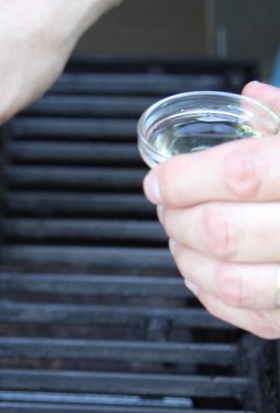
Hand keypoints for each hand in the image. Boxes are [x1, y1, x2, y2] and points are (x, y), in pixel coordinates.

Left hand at [144, 81, 279, 337]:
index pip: (239, 175)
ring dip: (188, 259)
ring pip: (233, 281)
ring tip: (179, 239)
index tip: (158, 181)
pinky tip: (204, 273)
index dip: (183, 180)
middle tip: (166, 207)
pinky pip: (254, 315)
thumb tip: (250, 97)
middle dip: (178, 219)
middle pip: (224, 232)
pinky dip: (213, 296)